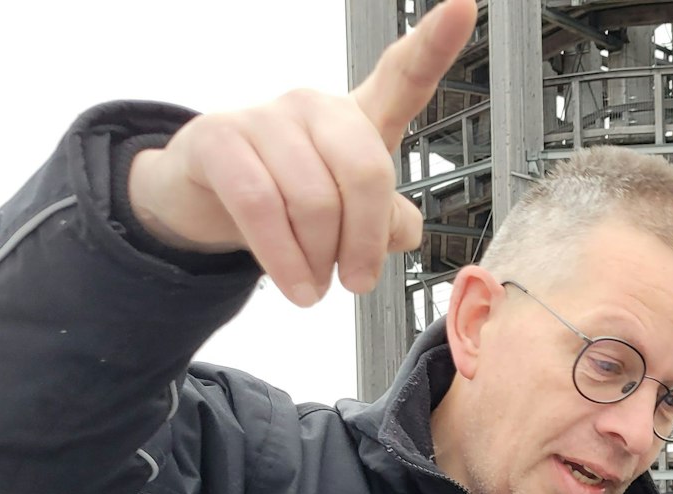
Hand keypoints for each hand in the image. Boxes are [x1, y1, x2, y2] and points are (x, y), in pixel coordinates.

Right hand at [125, 0, 476, 304]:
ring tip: (315, 285)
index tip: (467, 4)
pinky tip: (296, 286)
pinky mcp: (217, 139)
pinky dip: (285, 261)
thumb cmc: (294, 199)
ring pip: (313, 202)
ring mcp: (265, 116)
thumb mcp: (351, 215)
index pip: (405, 76)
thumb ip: (387, 222)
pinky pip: (261, 209)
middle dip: (364, 243)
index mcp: (362, 118)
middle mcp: (317, 106)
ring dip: (319, 262)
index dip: (436, 42)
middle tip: (356, 282)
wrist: (206, 197)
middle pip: (366, 173)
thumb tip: (395, 233)